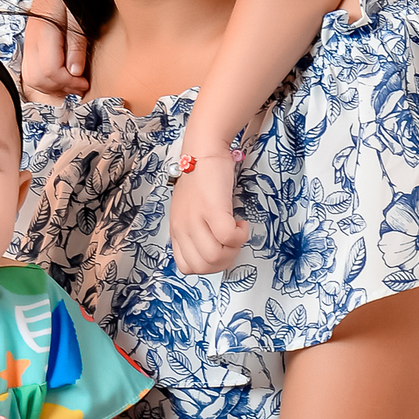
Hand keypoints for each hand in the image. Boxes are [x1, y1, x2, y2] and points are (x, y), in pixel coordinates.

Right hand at [22, 0, 88, 102]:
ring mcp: (28, 40)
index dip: (68, 83)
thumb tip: (75, 72)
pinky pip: (30, 69)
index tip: (85, 82)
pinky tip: (62, 74)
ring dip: (51, 86)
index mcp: (43, 32)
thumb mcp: (80, 14)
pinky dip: (45, 78)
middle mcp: (30, 39)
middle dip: (59, 88)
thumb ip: (77, 43)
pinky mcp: (31, 40)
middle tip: (79, 86)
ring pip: (30, 78)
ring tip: (71, 83)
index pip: (49, 72)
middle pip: (36, 80)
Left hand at [170, 154, 248, 274]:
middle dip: (225, 260)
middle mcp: (183, 228)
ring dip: (234, 248)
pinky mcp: (211, 209)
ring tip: (237, 230)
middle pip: (204, 267)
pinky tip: (241, 221)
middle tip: (233, 242)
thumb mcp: (189, 211)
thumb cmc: (201, 179)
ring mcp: (195, 219)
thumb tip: (214, 250)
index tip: (219, 248)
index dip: (209, 265)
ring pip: (216, 257)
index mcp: (176, 231)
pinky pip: (229, 238)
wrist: (203, 151)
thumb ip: (195, 231)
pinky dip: (241, 235)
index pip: (187, 268)